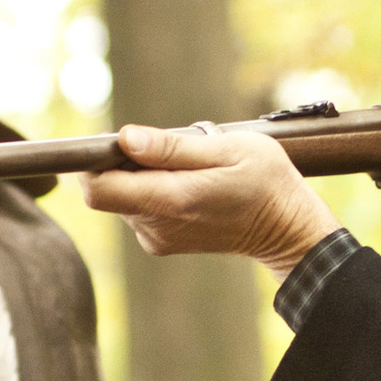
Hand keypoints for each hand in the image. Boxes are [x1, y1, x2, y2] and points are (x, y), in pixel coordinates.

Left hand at [80, 125, 341, 275]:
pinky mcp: (161, 242)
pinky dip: (153, 191)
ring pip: (123, 197)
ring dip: (143, 176)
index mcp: (170, 201)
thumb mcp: (228, 150)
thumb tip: (125, 139)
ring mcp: (157, 238)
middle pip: (108, 189)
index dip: (93, 162)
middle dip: (126, 162)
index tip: (116, 142)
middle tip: (173, 150)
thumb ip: (172, 147)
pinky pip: (139, 208)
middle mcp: (155, 226)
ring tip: (189, 169)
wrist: (287, 229)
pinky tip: (189, 185)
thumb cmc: (266, 182)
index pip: (98, 189)